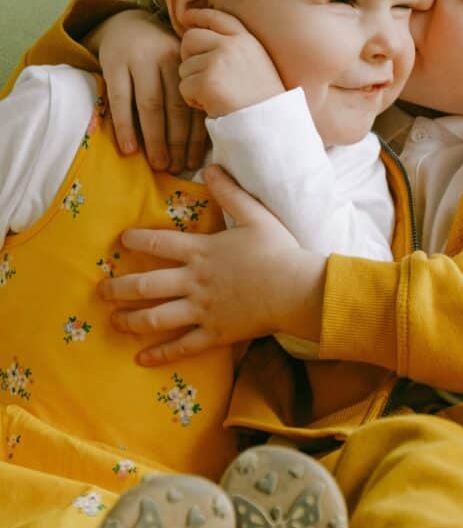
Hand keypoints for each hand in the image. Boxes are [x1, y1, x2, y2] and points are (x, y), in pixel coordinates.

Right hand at [89, 9, 207, 172]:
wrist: (124, 24)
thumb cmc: (158, 57)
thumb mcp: (177, 67)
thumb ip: (189, 94)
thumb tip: (199, 144)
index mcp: (187, 62)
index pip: (194, 104)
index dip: (195, 137)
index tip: (195, 162)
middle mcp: (166, 59)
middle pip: (174, 108)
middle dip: (177, 142)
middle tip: (176, 168)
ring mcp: (138, 60)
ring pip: (150, 106)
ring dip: (155, 139)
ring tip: (158, 164)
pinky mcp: (113, 63)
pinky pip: (120, 100)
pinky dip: (125, 126)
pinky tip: (129, 148)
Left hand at [98, 165, 325, 364]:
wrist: (296, 289)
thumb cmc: (279, 251)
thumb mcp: (256, 215)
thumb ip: (230, 193)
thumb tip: (211, 168)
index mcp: (202, 251)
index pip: (159, 242)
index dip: (136, 239)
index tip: (121, 239)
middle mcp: (194, 281)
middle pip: (145, 285)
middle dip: (118, 287)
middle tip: (101, 290)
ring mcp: (202, 310)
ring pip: (156, 318)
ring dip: (130, 320)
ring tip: (114, 321)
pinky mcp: (214, 333)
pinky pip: (182, 346)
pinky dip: (161, 354)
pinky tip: (142, 359)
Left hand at [178, 8, 285, 117]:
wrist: (270, 125)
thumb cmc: (263, 102)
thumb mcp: (258, 65)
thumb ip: (235, 50)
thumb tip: (202, 39)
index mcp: (247, 40)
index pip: (217, 18)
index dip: (198, 16)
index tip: (186, 17)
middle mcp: (232, 45)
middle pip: (190, 38)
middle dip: (187, 56)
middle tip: (198, 75)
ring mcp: (218, 62)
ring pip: (185, 67)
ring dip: (194, 85)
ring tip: (215, 97)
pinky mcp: (207, 82)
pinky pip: (184, 87)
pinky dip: (193, 100)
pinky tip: (212, 106)